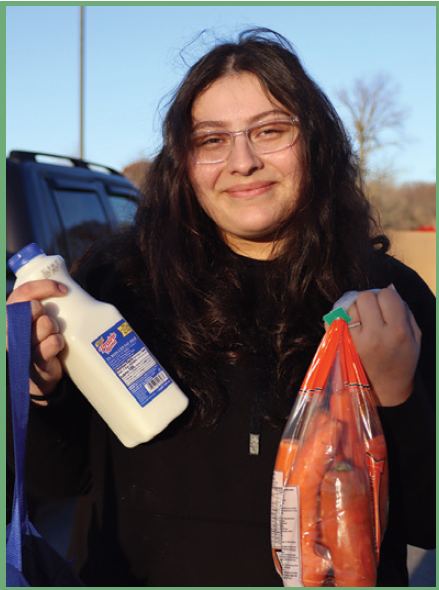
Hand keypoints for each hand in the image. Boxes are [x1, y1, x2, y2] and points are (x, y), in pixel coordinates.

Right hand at [7, 280, 67, 404]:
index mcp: (12, 315)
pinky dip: (56, 342)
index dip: (43, 287)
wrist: (40, 376)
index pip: (22, 293)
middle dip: (43, 309)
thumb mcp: (39, 320)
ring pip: (41, 325)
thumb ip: (45, 305)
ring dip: (52, 326)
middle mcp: (11, 330)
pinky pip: (47, 347)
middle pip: (28, 308)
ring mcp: (21, 348)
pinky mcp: (33, 364)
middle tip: (52, 317)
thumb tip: (66, 287)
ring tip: (55, 332)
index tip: (64, 290)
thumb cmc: (41, 341)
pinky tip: (58, 343)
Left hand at [347, 287, 420, 406]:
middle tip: (373, 312)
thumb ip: (405, 311)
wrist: (385, 389)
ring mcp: (355, 341)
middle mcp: (375, 336)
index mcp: (398, 332)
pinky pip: (334, 318)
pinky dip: (341, 317)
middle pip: (365, 297)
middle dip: (369, 300)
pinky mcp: (341, 345)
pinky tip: (349, 324)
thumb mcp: (414, 337)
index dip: (386, 298)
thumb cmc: (402, 360)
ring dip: (355, 309)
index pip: (386, 295)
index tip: (387, 307)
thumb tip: (388, 289)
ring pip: (349, 306)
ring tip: (362, 320)